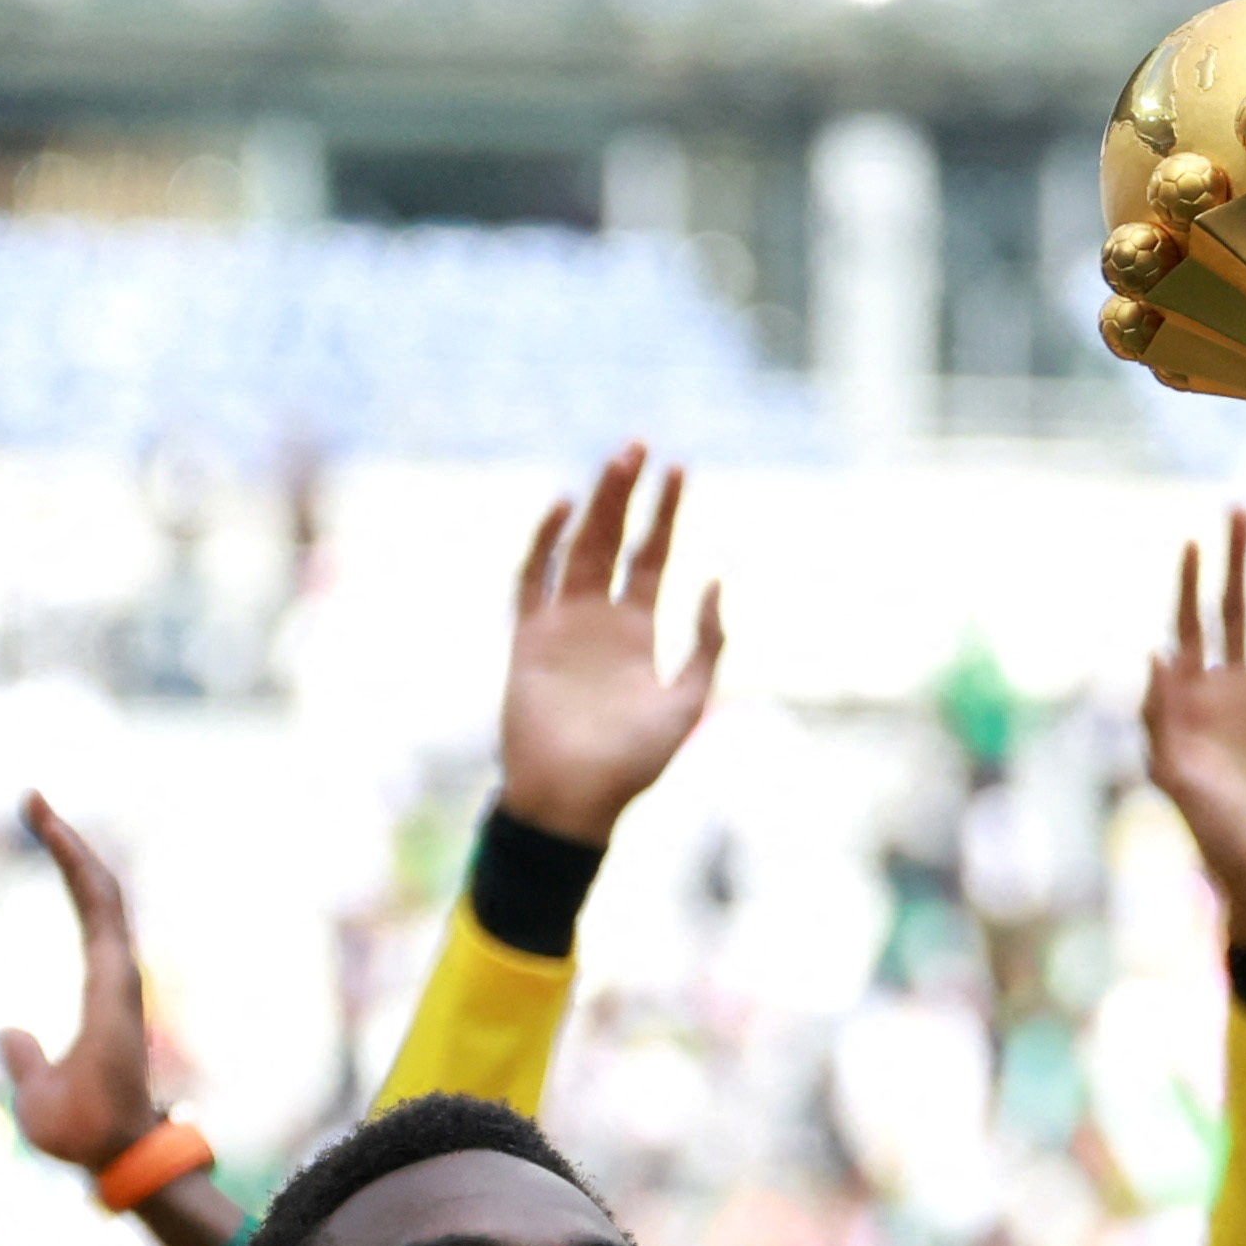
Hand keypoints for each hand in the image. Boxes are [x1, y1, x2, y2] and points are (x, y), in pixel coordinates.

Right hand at [0, 792, 244, 1245]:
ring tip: (42, 821)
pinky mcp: (116, 993)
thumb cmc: (84, 1134)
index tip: (38, 811)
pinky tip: (64, 876)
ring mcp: (124, 982)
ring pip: (107, 904)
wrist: (130, 1155)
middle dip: (70, 840)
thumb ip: (25, 1064)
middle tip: (33, 798)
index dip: (68, 851)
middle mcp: (123, 975)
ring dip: (78, 861)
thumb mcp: (42, 1104)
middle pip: (105, 888)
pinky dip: (83, 891)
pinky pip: (102, 926)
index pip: (95, 901)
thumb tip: (9, 1030)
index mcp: (108, 988)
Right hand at [498, 444, 725, 846]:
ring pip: (578, 549)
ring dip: (596, 507)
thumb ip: (708, 643)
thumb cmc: (633, 762)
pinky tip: (565, 509)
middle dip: (627, 495)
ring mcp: (561, 626)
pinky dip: (544, 544)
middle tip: (639, 445)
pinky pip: (532, 580)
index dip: (665, 514)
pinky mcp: (527, 639)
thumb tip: (717, 579)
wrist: (574, 801)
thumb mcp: (689, 701)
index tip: (678, 470)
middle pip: (614, 541)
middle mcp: (600, 620)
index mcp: (640, 633)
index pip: (654, 557)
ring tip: (615, 463)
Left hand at [1143, 511, 1245, 953]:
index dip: (1187, 586)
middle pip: (1231, 613)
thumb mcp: (1180, 783)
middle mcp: (1235, 695)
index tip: (1191, 541)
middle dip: (1232, 563)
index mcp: (1196, 706)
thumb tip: (1151, 652)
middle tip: (1237, 510)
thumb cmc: (1219, 842)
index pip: (1188, 630)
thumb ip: (1162, 721)